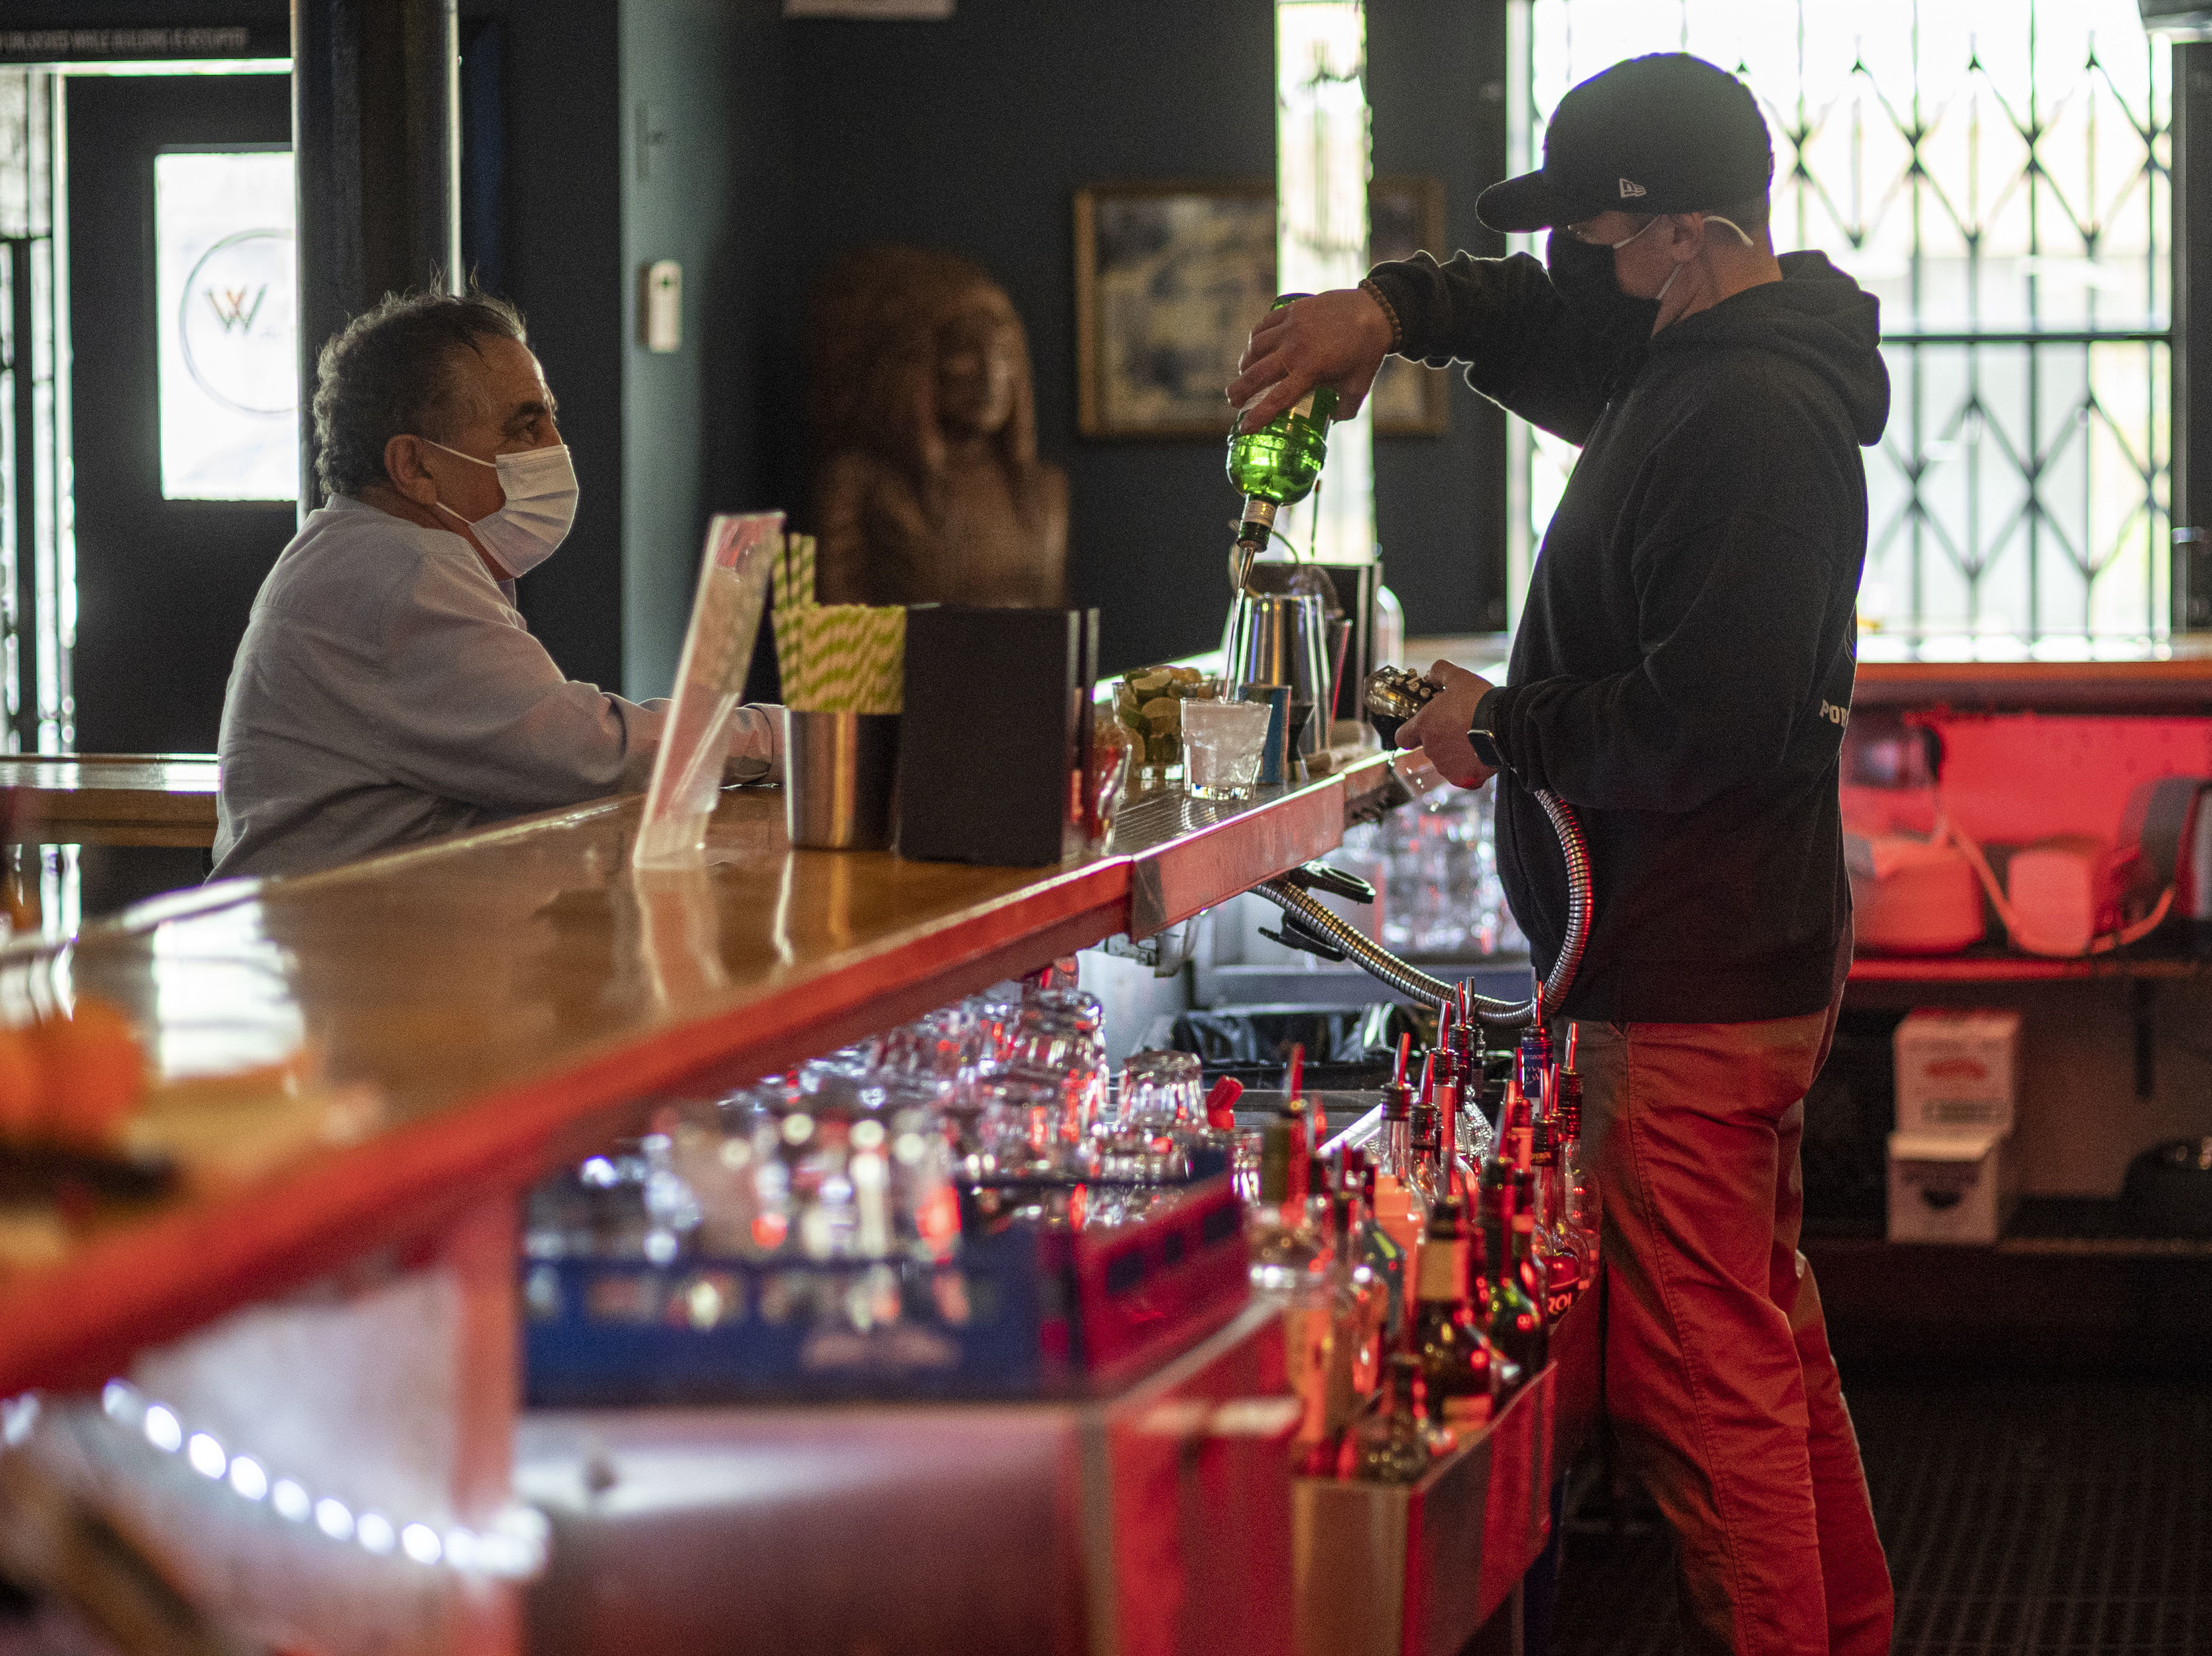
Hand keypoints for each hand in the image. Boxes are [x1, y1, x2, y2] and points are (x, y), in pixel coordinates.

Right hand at [1225, 287, 1394, 431]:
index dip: (1257, 416)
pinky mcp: (1292, 311)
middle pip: (1256, 374)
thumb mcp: (1358, 386)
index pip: (1276, 399)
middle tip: (1232, 400)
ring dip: (1245, 364)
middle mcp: (1295, 349)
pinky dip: (1255, 339)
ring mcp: (1291, 327)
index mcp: (1311, 371)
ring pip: (1255, 348)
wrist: (1376, 311)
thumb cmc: (1367, 351)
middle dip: (1239, 390)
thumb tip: (1333, 422)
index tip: (1244, 427)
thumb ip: (1345, 408)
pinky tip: (1255, 346)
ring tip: (1244, 372)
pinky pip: (1263, 326)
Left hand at [1397, 659, 1494, 788]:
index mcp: (1424, 726)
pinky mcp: (1465, 778)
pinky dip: (1471, 769)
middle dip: (1442, 739)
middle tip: (1460, 726)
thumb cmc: (1479, 701)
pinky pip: (1464, 776)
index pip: (1402, 737)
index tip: (1421, 729)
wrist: (1504, 724)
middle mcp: (1431, 749)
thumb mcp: (1459, 677)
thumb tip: (1432, 673)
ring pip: (1446, 762)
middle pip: (1429, 747)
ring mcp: (1447, 766)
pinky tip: (1481, 755)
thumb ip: (1441, 672)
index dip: (1410, 732)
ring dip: (1456, 753)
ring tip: (1474, 738)